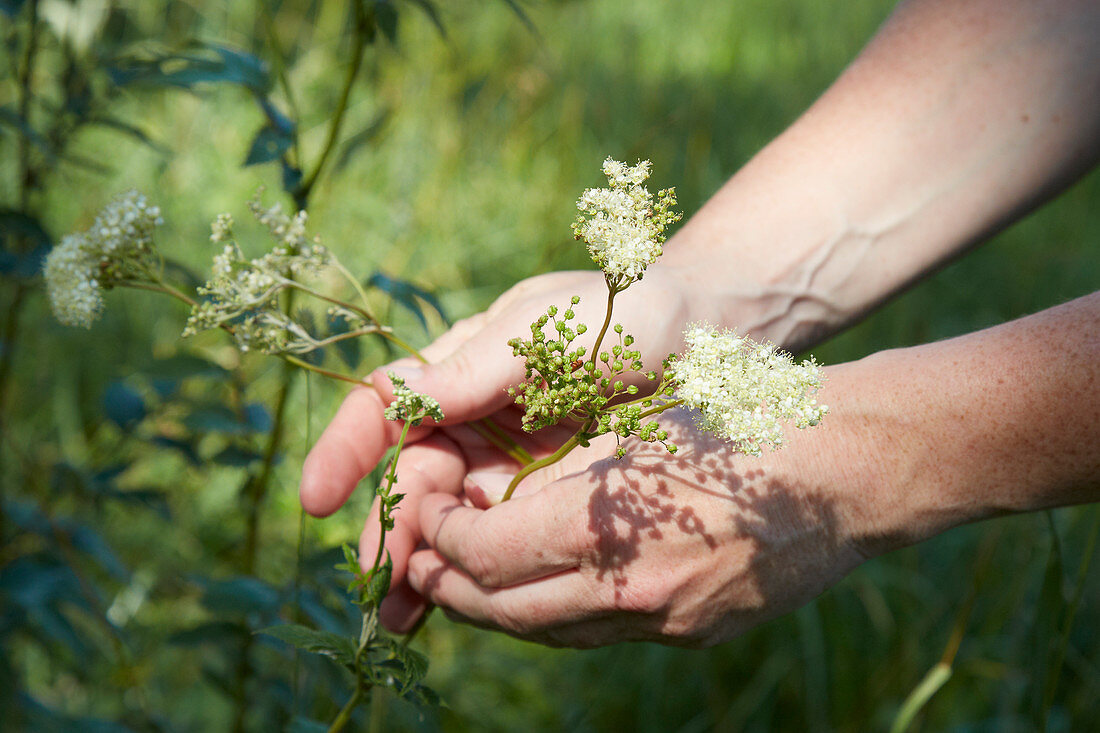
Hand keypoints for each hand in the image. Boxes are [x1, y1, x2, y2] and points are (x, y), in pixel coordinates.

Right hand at [300, 265, 694, 629]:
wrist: (704, 338)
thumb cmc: (625, 315)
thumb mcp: (548, 331)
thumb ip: (476, 370)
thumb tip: (397, 398)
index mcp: (461, 366)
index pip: (385, 407)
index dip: (346, 450)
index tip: (317, 497)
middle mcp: (472, 416)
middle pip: (411, 478)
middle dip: (389, 530)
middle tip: (380, 584)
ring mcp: (505, 460)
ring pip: (445, 517)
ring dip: (418, 565)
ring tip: (400, 618)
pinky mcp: (541, 496)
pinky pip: (493, 536)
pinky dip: (468, 571)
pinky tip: (450, 606)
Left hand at [401, 382, 877, 647]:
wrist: (845, 470)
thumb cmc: (739, 423)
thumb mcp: (635, 428)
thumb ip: (559, 470)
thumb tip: (492, 498)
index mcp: (608, 519)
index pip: (487, 554)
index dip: (443, 541)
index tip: (428, 519)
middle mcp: (630, 584)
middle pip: (506, 611)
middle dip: (451, 589)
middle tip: (420, 567)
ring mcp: (665, 618)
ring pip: (550, 632)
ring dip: (498, 611)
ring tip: (465, 585)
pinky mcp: (692, 631)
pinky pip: (600, 633)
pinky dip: (556, 615)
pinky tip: (540, 591)